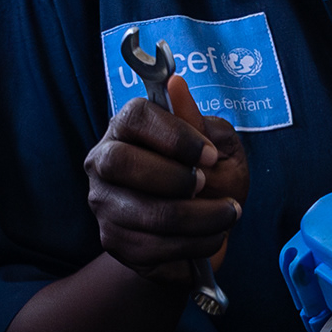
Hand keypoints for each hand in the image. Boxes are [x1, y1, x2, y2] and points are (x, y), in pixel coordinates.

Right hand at [85, 72, 248, 295]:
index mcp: (127, 127)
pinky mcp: (114, 240)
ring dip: (200, 217)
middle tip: (207, 185)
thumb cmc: (212, 179)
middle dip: (175, 178)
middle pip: (121, 162)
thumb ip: (200, 125)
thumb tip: (175, 85)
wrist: (201, 232)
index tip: (208, 154)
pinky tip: (213, 236)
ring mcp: (104, 203)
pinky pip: (153, 246)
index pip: (135, 117)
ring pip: (146, 212)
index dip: (174, 135)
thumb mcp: (219, 148)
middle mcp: (104, 161)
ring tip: (228, 213)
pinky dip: (195, 242)